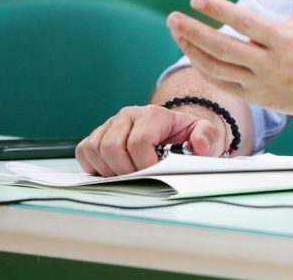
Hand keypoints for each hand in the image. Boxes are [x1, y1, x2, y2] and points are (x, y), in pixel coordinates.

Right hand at [76, 104, 227, 175]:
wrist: (176, 131)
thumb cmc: (188, 137)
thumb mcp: (206, 135)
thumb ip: (207, 137)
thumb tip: (199, 144)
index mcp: (153, 115)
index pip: (138, 142)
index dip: (144, 164)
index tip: (155, 173)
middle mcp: (128, 115)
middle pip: (112, 147)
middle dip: (126, 170)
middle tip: (140, 178)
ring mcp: (111, 124)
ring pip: (95, 149)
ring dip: (109, 170)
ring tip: (128, 175)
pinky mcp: (98, 134)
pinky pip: (85, 151)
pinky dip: (94, 166)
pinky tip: (113, 171)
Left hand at [166, 0, 292, 116]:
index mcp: (283, 39)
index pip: (245, 23)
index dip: (219, 11)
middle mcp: (269, 63)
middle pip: (223, 49)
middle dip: (194, 33)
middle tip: (173, 18)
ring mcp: (258, 83)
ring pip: (217, 69)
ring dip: (192, 50)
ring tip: (176, 31)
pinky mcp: (253, 97)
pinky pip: (220, 84)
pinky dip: (202, 68)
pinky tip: (191, 51)